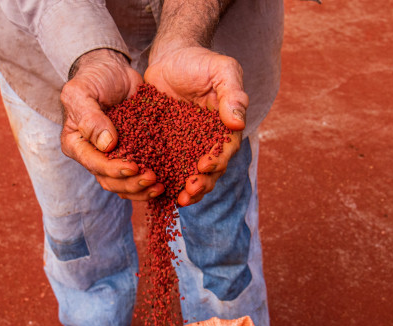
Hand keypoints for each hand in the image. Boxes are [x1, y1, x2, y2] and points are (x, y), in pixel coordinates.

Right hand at [60, 49, 164, 199]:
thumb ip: (90, 117)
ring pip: (125, 184)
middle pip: (110, 181)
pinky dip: (150, 182)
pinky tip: (167, 182)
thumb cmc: (93, 78)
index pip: (94, 164)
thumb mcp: (83, 92)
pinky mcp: (132, 153)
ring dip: (142, 189)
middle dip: (131, 184)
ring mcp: (113, 157)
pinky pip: (139, 175)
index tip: (133, 167)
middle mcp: (93, 156)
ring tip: (160, 185)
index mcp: (77, 144)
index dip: (114, 169)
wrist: (113, 70)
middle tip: (153, 179)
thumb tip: (106, 144)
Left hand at [145, 45, 247, 205]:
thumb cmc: (200, 62)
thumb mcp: (222, 71)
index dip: (217, 161)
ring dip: (185, 190)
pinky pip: (165, 167)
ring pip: (188, 175)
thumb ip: (232, 95)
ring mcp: (187, 147)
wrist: (171, 57)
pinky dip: (162, 180)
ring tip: (178, 200)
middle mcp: (208, 143)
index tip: (205, 166)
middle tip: (189, 192)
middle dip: (201, 184)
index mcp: (225, 128)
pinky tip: (153, 190)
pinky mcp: (166, 147)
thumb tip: (239, 122)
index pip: (225, 150)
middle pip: (209, 171)